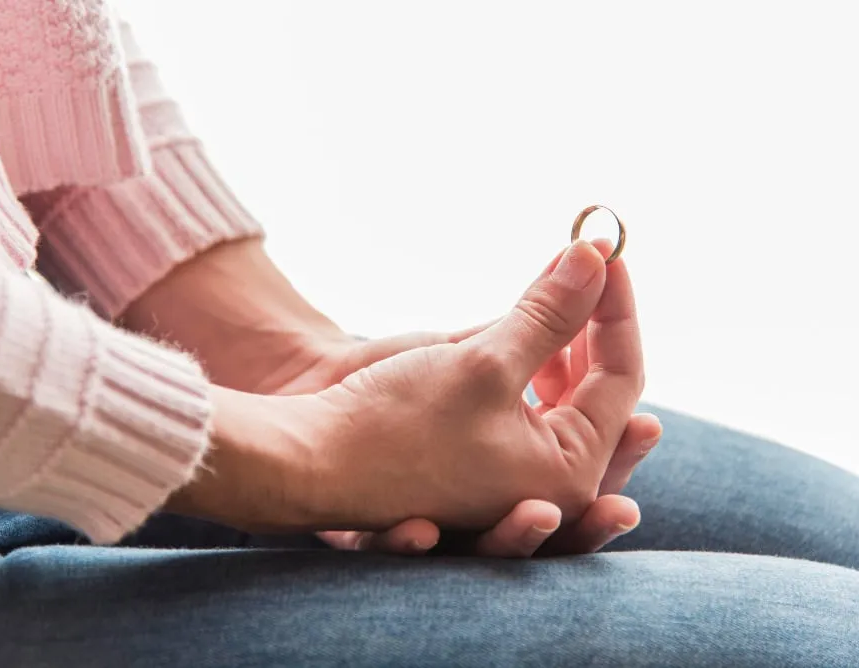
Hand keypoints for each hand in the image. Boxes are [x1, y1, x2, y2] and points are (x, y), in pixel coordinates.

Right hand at [245, 238, 645, 536]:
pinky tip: (510, 332)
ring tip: (548, 293)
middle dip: (593, 325)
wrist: (308, 461)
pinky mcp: (478, 458)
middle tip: (582, 269)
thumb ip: (551, 311)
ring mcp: (513, 476)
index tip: (604, 250)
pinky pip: (525, 406)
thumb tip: (597, 254)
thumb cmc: (394, 424)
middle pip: (598, 392)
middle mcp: (547, 486)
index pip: (623, 381)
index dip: (617, 308)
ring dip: (560, 342)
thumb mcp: (483, 363)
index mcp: (566, 477)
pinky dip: (527, 364)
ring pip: (561, 398)